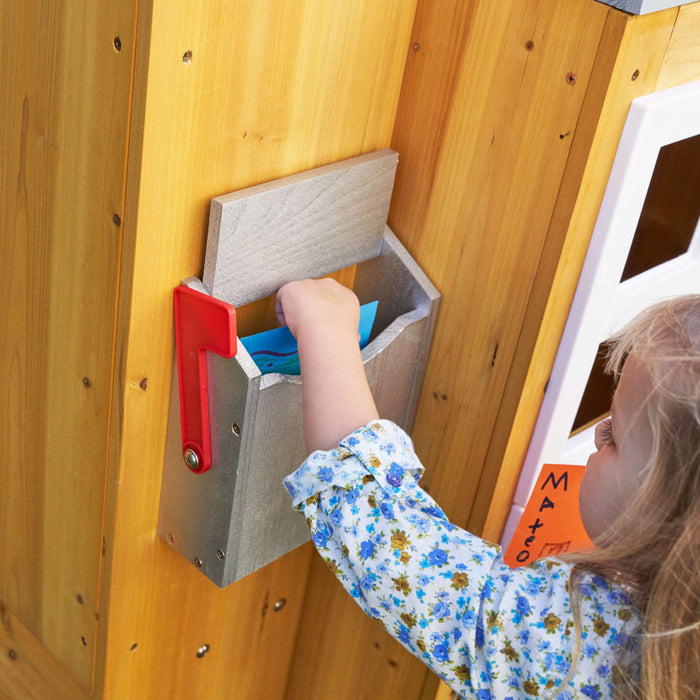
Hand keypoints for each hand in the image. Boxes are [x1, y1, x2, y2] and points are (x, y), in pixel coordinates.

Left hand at [275, 278, 378, 452]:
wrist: (326, 332)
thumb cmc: (340, 340)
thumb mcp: (352, 342)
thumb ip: (349, 342)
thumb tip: (353, 362)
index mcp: (348, 299)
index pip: (332, 301)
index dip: (323, 316)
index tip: (320, 330)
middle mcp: (330, 288)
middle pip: (313, 296)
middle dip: (307, 311)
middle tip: (306, 332)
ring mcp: (310, 286)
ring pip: (296, 298)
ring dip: (294, 313)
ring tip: (298, 331)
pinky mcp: (292, 287)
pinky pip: (282, 300)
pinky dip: (283, 313)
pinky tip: (290, 324)